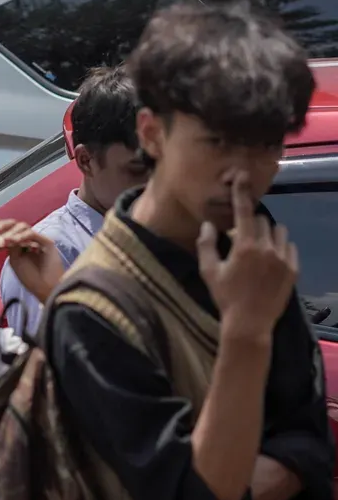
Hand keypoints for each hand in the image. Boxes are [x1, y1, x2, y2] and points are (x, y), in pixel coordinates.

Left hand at [0, 217, 64, 304]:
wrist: (45, 288)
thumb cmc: (30, 277)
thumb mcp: (15, 260)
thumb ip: (10, 246)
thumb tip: (3, 235)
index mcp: (20, 244)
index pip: (10, 230)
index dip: (1, 224)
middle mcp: (29, 240)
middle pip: (16, 225)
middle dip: (4, 225)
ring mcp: (38, 240)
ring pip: (23, 227)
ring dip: (12, 232)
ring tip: (5, 240)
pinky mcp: (46, 242)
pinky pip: (32, 234)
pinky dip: (22, 236)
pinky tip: (14, 241)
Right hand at [198, 172, 298, 339]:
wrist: (250, 323)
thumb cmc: (225, 297)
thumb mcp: (209, 272)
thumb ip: (206, 245)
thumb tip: (208, 225)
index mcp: (244, 246)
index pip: (243, 212)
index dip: (241, 193)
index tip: (241, 176)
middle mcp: (267, 248)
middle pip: (260, 220)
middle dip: (249, 224)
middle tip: (240, 241)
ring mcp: (283, 258)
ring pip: (278, 231)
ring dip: (267, 234)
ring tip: (257, 250)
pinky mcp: (293, 268)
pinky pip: (289, 246)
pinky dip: (279, 247)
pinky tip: (269, 261)